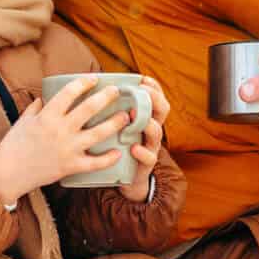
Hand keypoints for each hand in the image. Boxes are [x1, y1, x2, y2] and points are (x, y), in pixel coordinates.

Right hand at [0, 77, 125, 207]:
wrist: (8, 173)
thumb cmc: (14, 145)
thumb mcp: (23, 120)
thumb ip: (36, 107)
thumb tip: (45, 97)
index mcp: (47, 115)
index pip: (69, 92)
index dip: (83, 82)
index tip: (93, 78)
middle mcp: (60, 130)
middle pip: (89, 108)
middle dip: (106, 97)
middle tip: (116, 91)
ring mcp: (67, 148)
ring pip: (98, 133)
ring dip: (115, 123)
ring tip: (126, 116)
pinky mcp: (70, 166)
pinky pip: (95, 163)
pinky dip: (109, 158)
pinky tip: (118, 152)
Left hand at [119, 76, 168, 202]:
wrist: (127, 180)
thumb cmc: (119, 148)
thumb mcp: (118, 127)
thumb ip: (113, 111)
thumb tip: (96, 90)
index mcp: (145, 118)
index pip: (156, 98)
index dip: (153, 87)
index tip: (142, 79)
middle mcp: (151, 130)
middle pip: (162, 110)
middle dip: (154, 99)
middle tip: (142, 92)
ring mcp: (151, 147)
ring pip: (157, 132)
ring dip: (148, 123)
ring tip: (135, 117)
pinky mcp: (146, 165)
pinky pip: (149, 158)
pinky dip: (142, 152)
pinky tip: (134, 148)